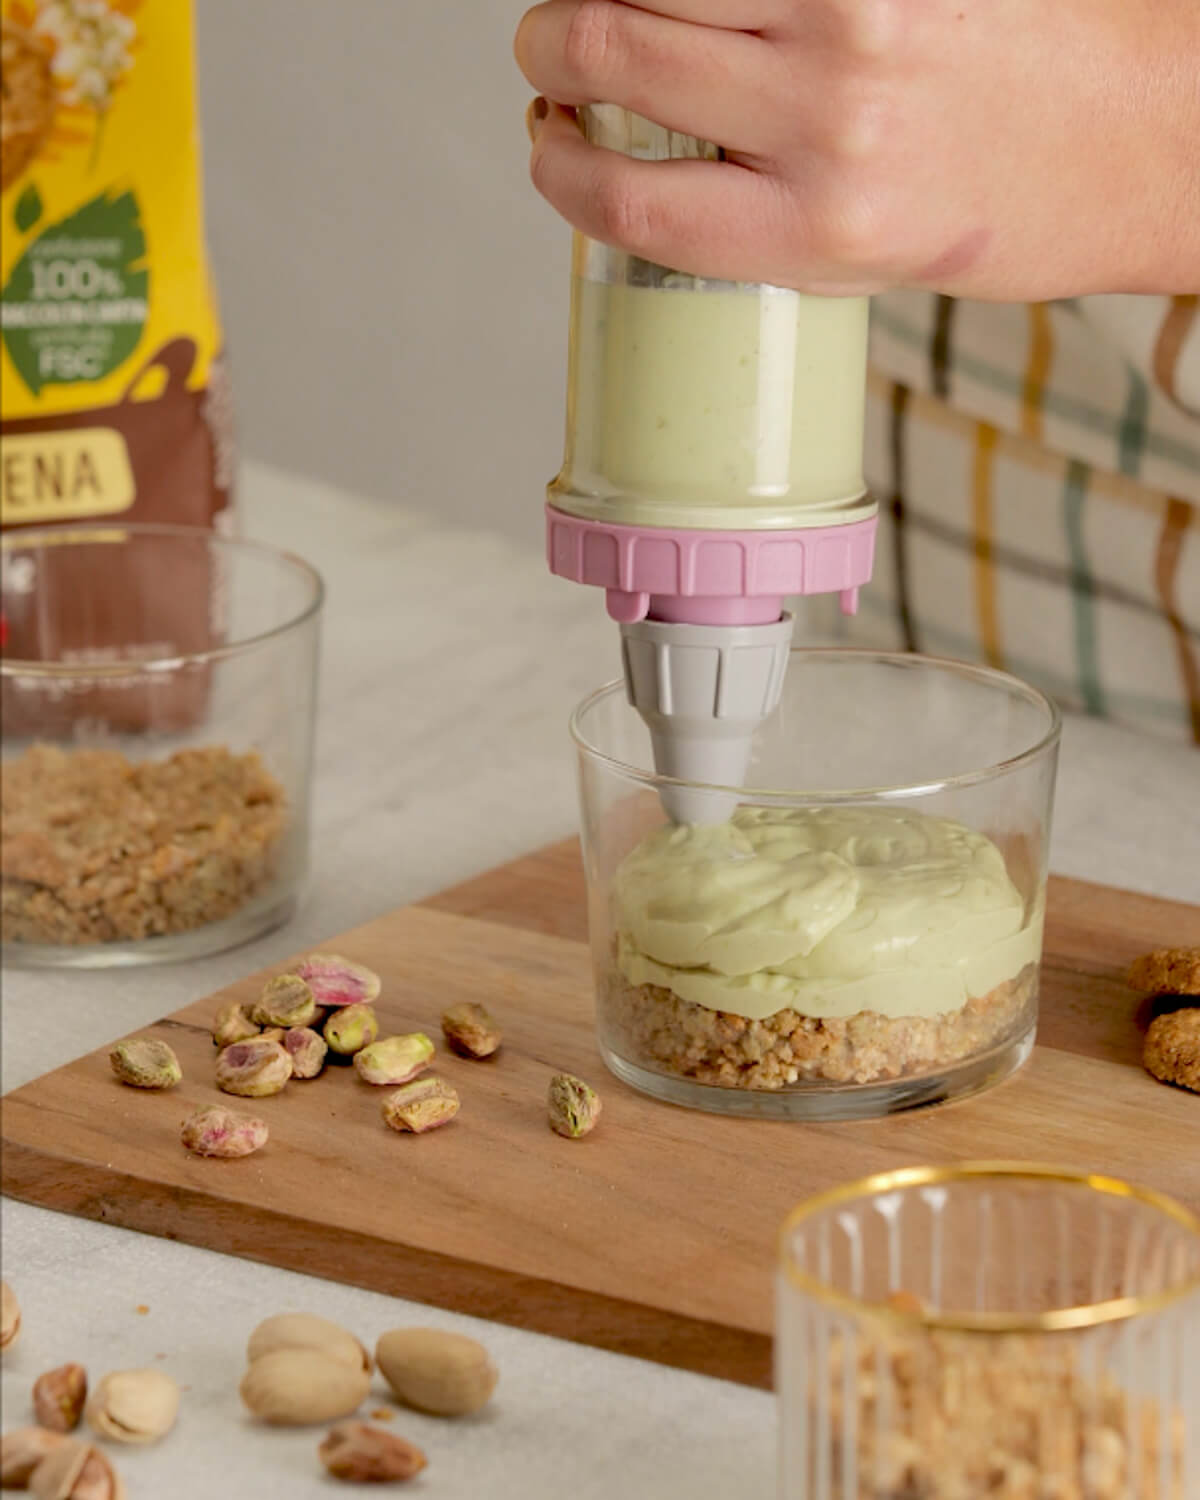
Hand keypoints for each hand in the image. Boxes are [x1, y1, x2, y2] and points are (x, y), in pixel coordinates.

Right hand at [514, 0, 1199, 298]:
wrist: (1123, 138)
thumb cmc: (987, 208)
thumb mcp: (844, 264)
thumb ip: (731, 218)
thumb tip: (619, 150)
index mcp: (814, 231)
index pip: (625, 198)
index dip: (555, 169)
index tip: (549, 146)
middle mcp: (831, 122)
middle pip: (615, 56)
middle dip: (552, 49)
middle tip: (557, 54)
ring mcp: (858, 15)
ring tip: (617, 9)